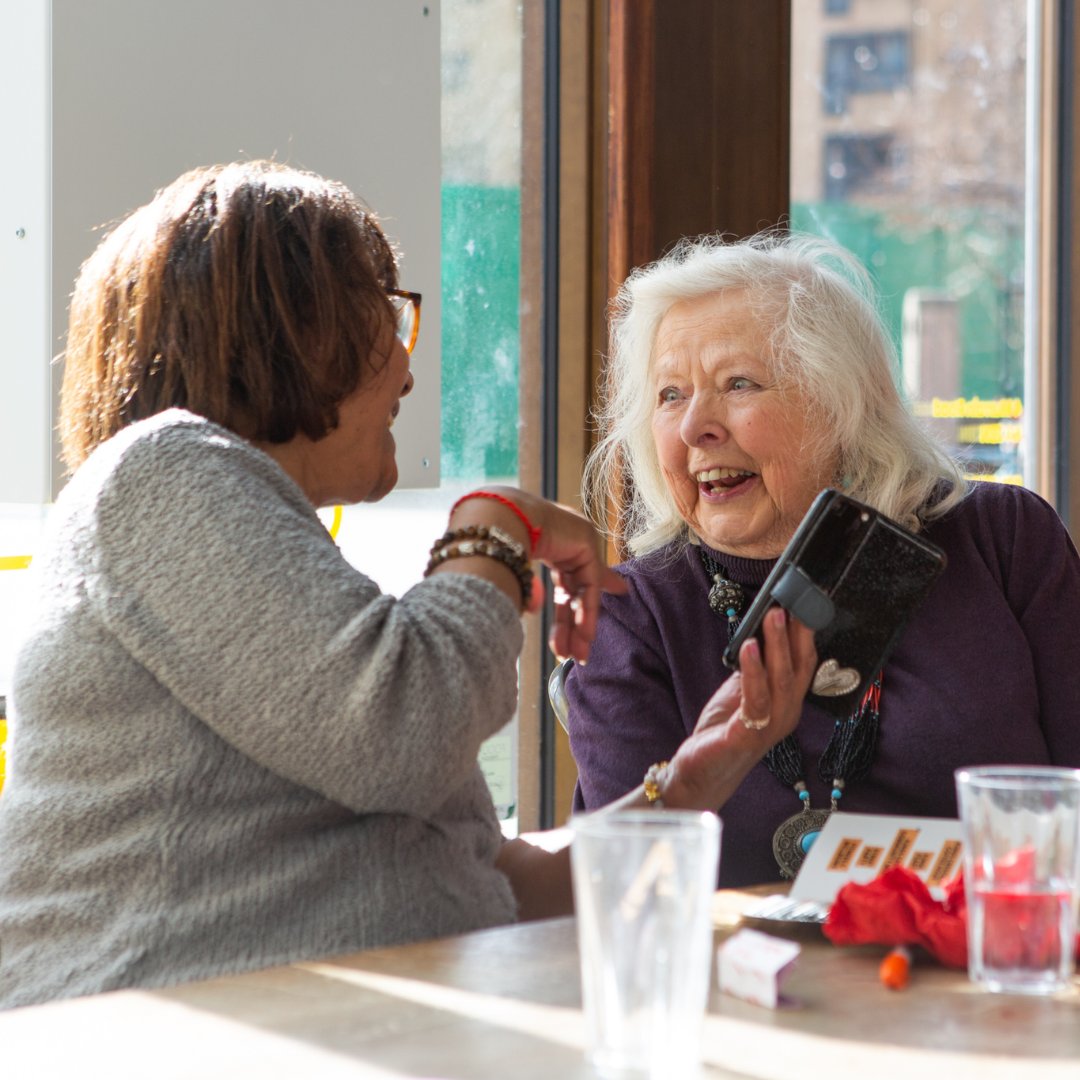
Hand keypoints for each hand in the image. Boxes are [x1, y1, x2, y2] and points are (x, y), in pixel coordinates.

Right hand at [476, 487, 627, 663]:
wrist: (496, 522)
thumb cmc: (494, 545)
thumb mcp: (519, 574)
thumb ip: (540, 591)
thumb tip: (552, 607)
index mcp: (549, 543)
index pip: (565, 582)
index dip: (568, 610)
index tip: (570, 637)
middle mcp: (567, 540)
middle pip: (574, 591)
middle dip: (572, 625)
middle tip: (572, 654)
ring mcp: (579, 540)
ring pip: (583, 592)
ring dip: (579, 625)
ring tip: (576, 654)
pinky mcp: (586, 545)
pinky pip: (589, 586)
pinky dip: (586, 612)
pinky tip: (585, 636)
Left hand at [663, 609, 816, 810]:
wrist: (700, 772)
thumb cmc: (722, 732)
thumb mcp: (741, 691)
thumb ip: (753, 668)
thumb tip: (759, 632)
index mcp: (787, 702)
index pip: (804, 663)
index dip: (806, 633)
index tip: (803, 601)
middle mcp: (785, 714)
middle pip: (799, 668)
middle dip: (797, 632)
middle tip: (791, 601)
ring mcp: (769, 727)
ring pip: (782, 680)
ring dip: (777, 645)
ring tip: (772, 616)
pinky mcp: (747, 735)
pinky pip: (756, 699)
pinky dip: (753, 670)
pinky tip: (748, 647)